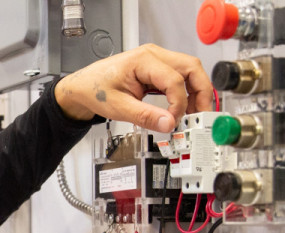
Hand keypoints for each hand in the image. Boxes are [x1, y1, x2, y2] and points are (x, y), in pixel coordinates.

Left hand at [54, 44, 212, 132]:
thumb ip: (144, 116)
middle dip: (201, 92)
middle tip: (202, 115)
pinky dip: (185, 92)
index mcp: (143, 60)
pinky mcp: (156, 69)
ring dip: (196, 92)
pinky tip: (183, 109)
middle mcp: (153, 55)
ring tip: (193, 115)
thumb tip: (168, 124)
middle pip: (191, 68)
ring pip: (189, 71)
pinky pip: (179, 77)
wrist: (83, 87)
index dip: (179, 103)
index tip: (174, 120)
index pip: (174, 80)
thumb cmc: (95, 90)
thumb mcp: (118, 108)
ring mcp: (156, 61)